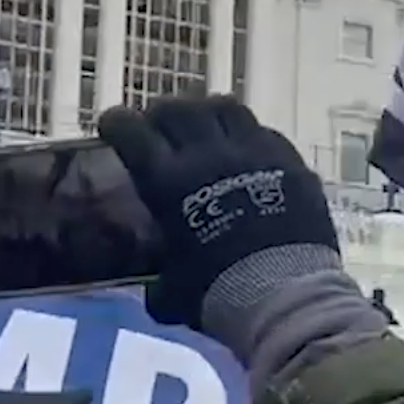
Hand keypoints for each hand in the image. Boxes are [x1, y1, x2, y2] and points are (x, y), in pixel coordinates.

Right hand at [97, 95, 337, 327]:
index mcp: (168, 181)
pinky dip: (249, 134)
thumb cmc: (219, 290)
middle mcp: (208, 154)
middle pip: (178, 109)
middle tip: (160, 125)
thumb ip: (161, 282)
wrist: (283, 292)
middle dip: (162, 113)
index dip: (118, 123)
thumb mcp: (174, 291)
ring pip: (224, 107)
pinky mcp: (289, 160)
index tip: (114, 124)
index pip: (132, 131)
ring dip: (208, 113)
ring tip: (205, 125)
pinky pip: (264, 131)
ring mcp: (253, 151)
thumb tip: (157, 295)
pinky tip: (248, 149)